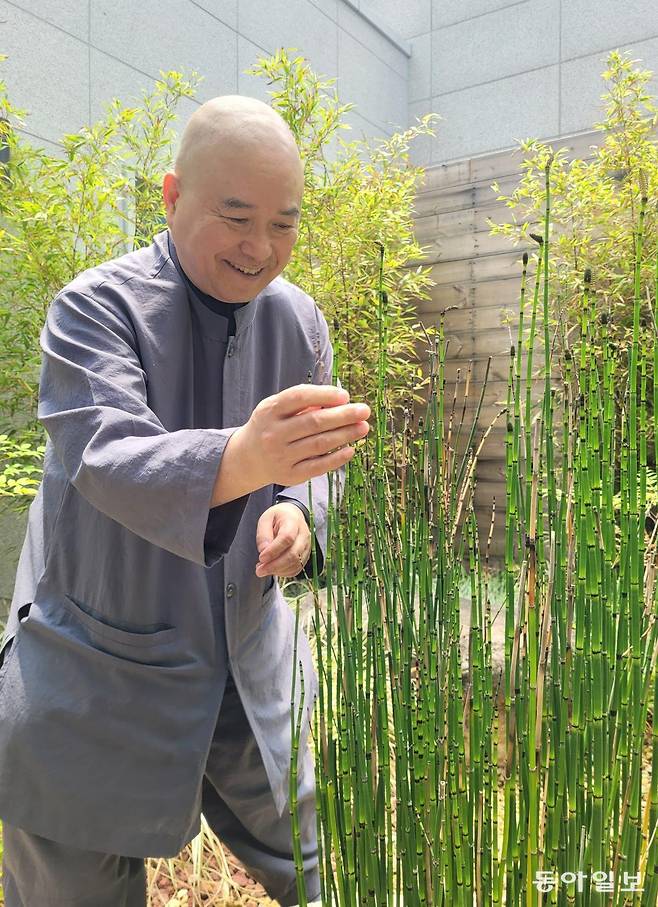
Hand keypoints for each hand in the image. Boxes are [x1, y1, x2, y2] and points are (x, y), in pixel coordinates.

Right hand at [237, 384, 370, 488]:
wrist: (248, 458)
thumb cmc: (272, 425)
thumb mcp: (277, 408)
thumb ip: (304, 402)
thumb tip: (340, 402)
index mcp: (269, 411)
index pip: (299, 397)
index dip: (324, 395)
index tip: (345, 395)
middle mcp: (272, 434)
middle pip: (313, 422)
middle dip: (343, 416)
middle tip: (364, 411)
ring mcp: (280, 457)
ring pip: (319, 444)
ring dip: (345, 435)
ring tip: (363, 427)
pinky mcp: (289, 476)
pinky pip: (318, 467)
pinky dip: (336, 458)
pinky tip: (351, 449)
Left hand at [255, 502, 311, 578]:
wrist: (292, 516)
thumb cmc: (278, 517)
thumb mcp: (265, 519)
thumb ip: (263, 534)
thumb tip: (263, 551)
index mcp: (293, 521)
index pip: (287, 538)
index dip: (273, 551)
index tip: (261, 558)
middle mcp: (304, 534)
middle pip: (293, 554)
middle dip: (274, 565)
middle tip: (259, 570)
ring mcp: (306, 546)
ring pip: (295, 564)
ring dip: (278, 570)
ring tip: (264, 569)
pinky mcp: (305, 555)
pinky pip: (297, 568)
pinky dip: (284, 572)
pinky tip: (273, 569)